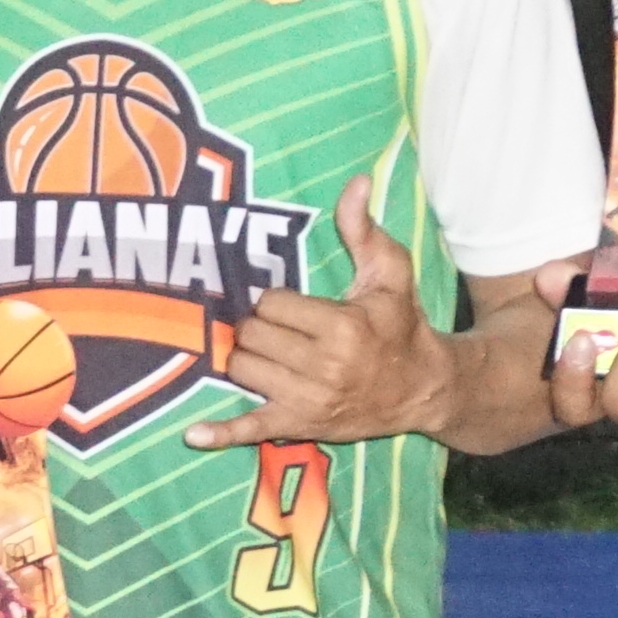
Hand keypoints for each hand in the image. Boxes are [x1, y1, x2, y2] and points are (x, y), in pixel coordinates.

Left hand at [193, 178, 437, 450]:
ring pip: (241, 369)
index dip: (276, 301)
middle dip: (258, 327)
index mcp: (342, 326)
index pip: (272, 303)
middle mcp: (323, 367)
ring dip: (247, 358)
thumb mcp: (390, 273)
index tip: (293, 305)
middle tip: (280, 329)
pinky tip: (194, 435)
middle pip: (251, 335)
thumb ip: (364, 229)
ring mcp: (308, 401)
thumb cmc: (402, 326)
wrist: (424, 388)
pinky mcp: (299, 427)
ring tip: (269, 353)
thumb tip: (357, 182)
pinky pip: (251, 430)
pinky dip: (222, 433)